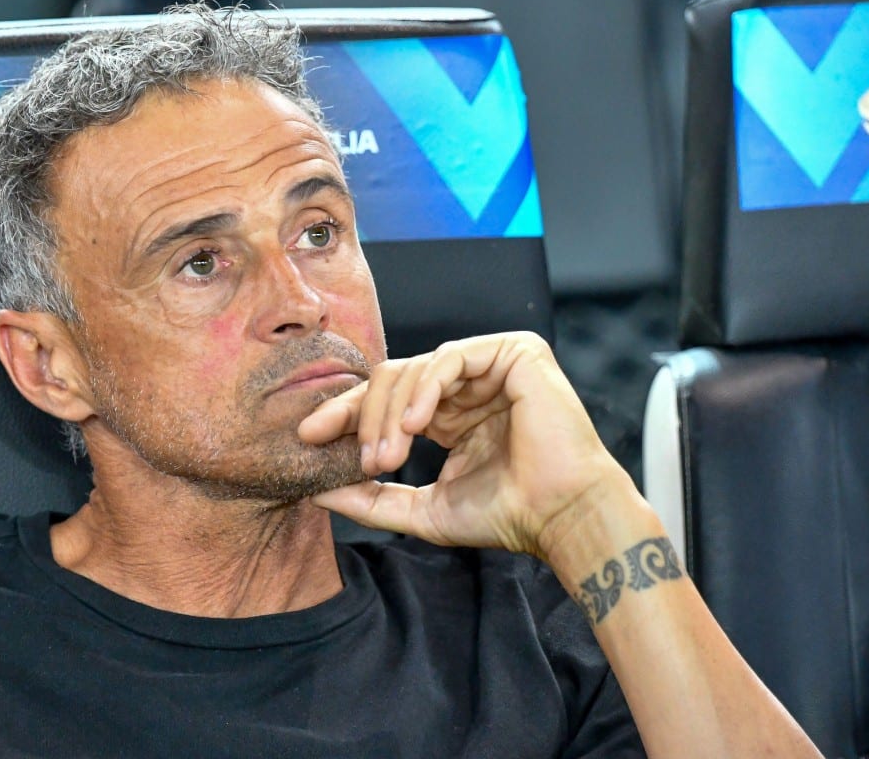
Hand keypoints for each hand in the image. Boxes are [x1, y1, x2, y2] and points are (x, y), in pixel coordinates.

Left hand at [297, 332, 629, 561]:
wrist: (561, 516)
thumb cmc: (506, 515)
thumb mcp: (422, 509)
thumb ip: (371, 498)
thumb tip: (314, 490)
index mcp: (448, 414)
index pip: (384, 399)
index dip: (344, 414)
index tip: (308, 437)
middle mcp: (466, 385)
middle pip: (390, 378)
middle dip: (360, 416)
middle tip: (356, 459)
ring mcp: (489, 365)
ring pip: (412, 369)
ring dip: (390, 415)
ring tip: (388, 458)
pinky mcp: (513, 351)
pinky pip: (448, 358)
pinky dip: (424, 390)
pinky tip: (416, 426)